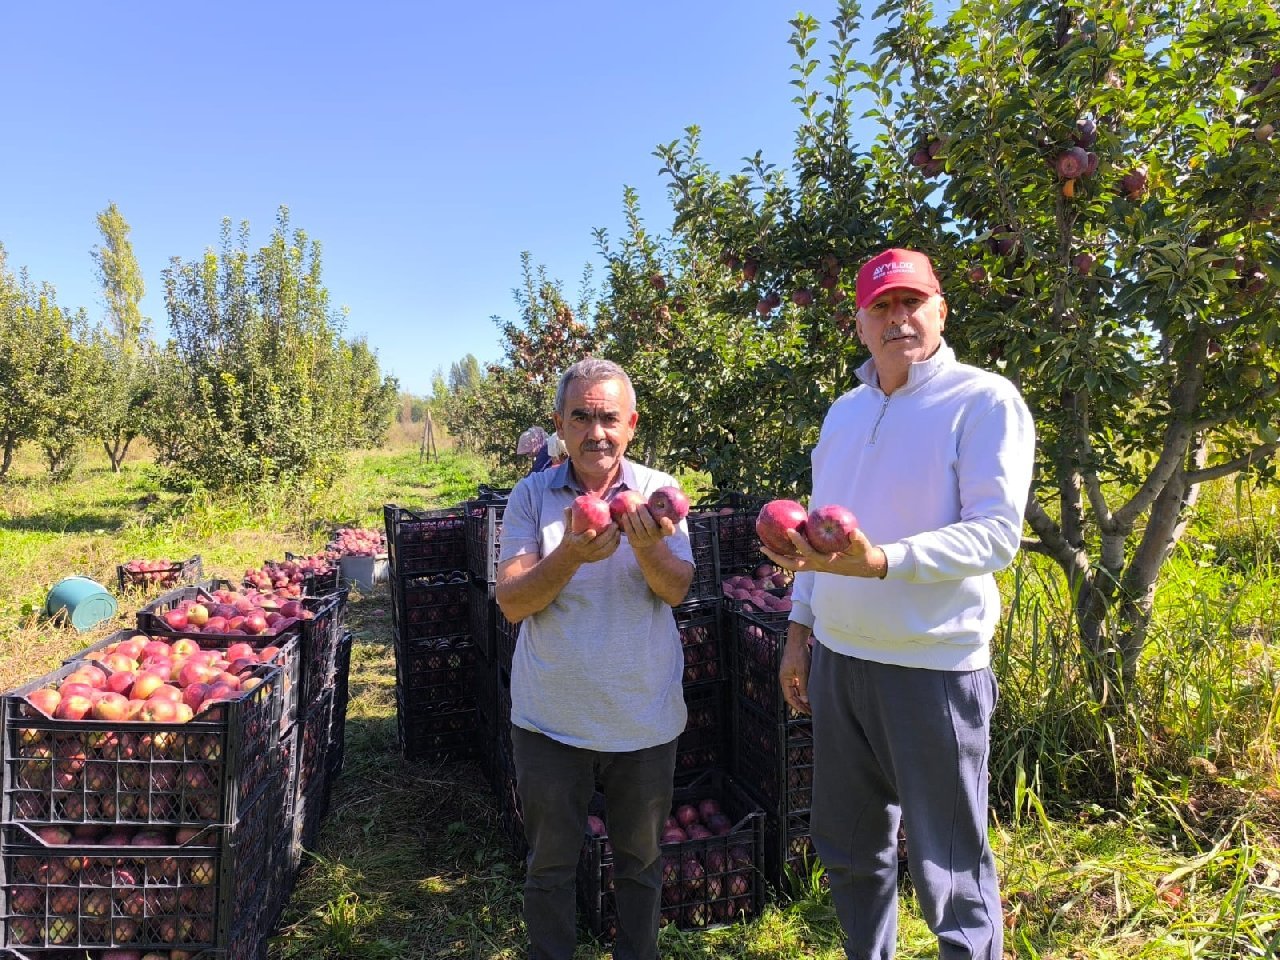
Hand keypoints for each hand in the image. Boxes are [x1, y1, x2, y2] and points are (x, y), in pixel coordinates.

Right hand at [559, 507, 621, 563]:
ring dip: (613, 540)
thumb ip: (569, 518)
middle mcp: (584, 551)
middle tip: (614, 524)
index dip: (587, 537)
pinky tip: (618, 537)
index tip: (593, 531)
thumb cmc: (570, 538)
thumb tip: (569, 507)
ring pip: (605, 549)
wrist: (570, 556)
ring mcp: (591, 556)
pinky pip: (608, 553)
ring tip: (618, 530)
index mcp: (576, 543)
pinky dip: (614, 545)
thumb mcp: (567, 529)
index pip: (582, 541)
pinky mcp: (597, 558)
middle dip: (608, 534)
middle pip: (598, 544)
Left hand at [617, 504, 674, 551]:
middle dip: (643, 514)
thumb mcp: (659, 519)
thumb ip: (658, 511)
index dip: (667, 525)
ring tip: (630, 507)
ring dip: (633, 517)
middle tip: (637, 504)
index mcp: (664, 531)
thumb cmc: (653, 524)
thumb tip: (654, 499)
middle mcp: (656, 537)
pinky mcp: (635, 542)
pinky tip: (624, 515)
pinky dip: (627, 523)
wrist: (645, 541)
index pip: (669, 529)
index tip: (664, 518)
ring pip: (639, 529)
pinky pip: (630, 532)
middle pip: (650, 526)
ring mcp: (645, 541)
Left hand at [761, 526, 885, 578]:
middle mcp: (817, 566)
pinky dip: (786, 553)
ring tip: (763, 547)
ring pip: (792, 564)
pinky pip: (796, 559)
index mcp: (826, 562)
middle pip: (793, 565)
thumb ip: (858, 540)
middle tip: (762, 547)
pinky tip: (778, 543)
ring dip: (777, 557)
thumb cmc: (862, 555)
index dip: (799, 542)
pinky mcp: (813, 563)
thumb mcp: (863, 547)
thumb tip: (853, 531)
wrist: (863, 567)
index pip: (809, 553)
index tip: (790, 530)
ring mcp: (814, 566)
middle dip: (777, 557)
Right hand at [779, 628, 811, 715]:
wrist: (797, 640)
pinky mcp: (794, 671)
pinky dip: (803, 691)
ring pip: (795, 690)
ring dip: (802, 698)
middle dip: (800, 704)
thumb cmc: (798, 654)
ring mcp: (789, 675)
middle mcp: (785, 679)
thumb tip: (805, 700)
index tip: (806, 712)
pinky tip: (810, 693)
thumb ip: (803, 687)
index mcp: (784, 679)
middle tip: (810, 711)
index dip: (797, 706)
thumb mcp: (803, 672)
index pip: (789, 698)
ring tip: (811, 704)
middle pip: (792, 695)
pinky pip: (797, 685)